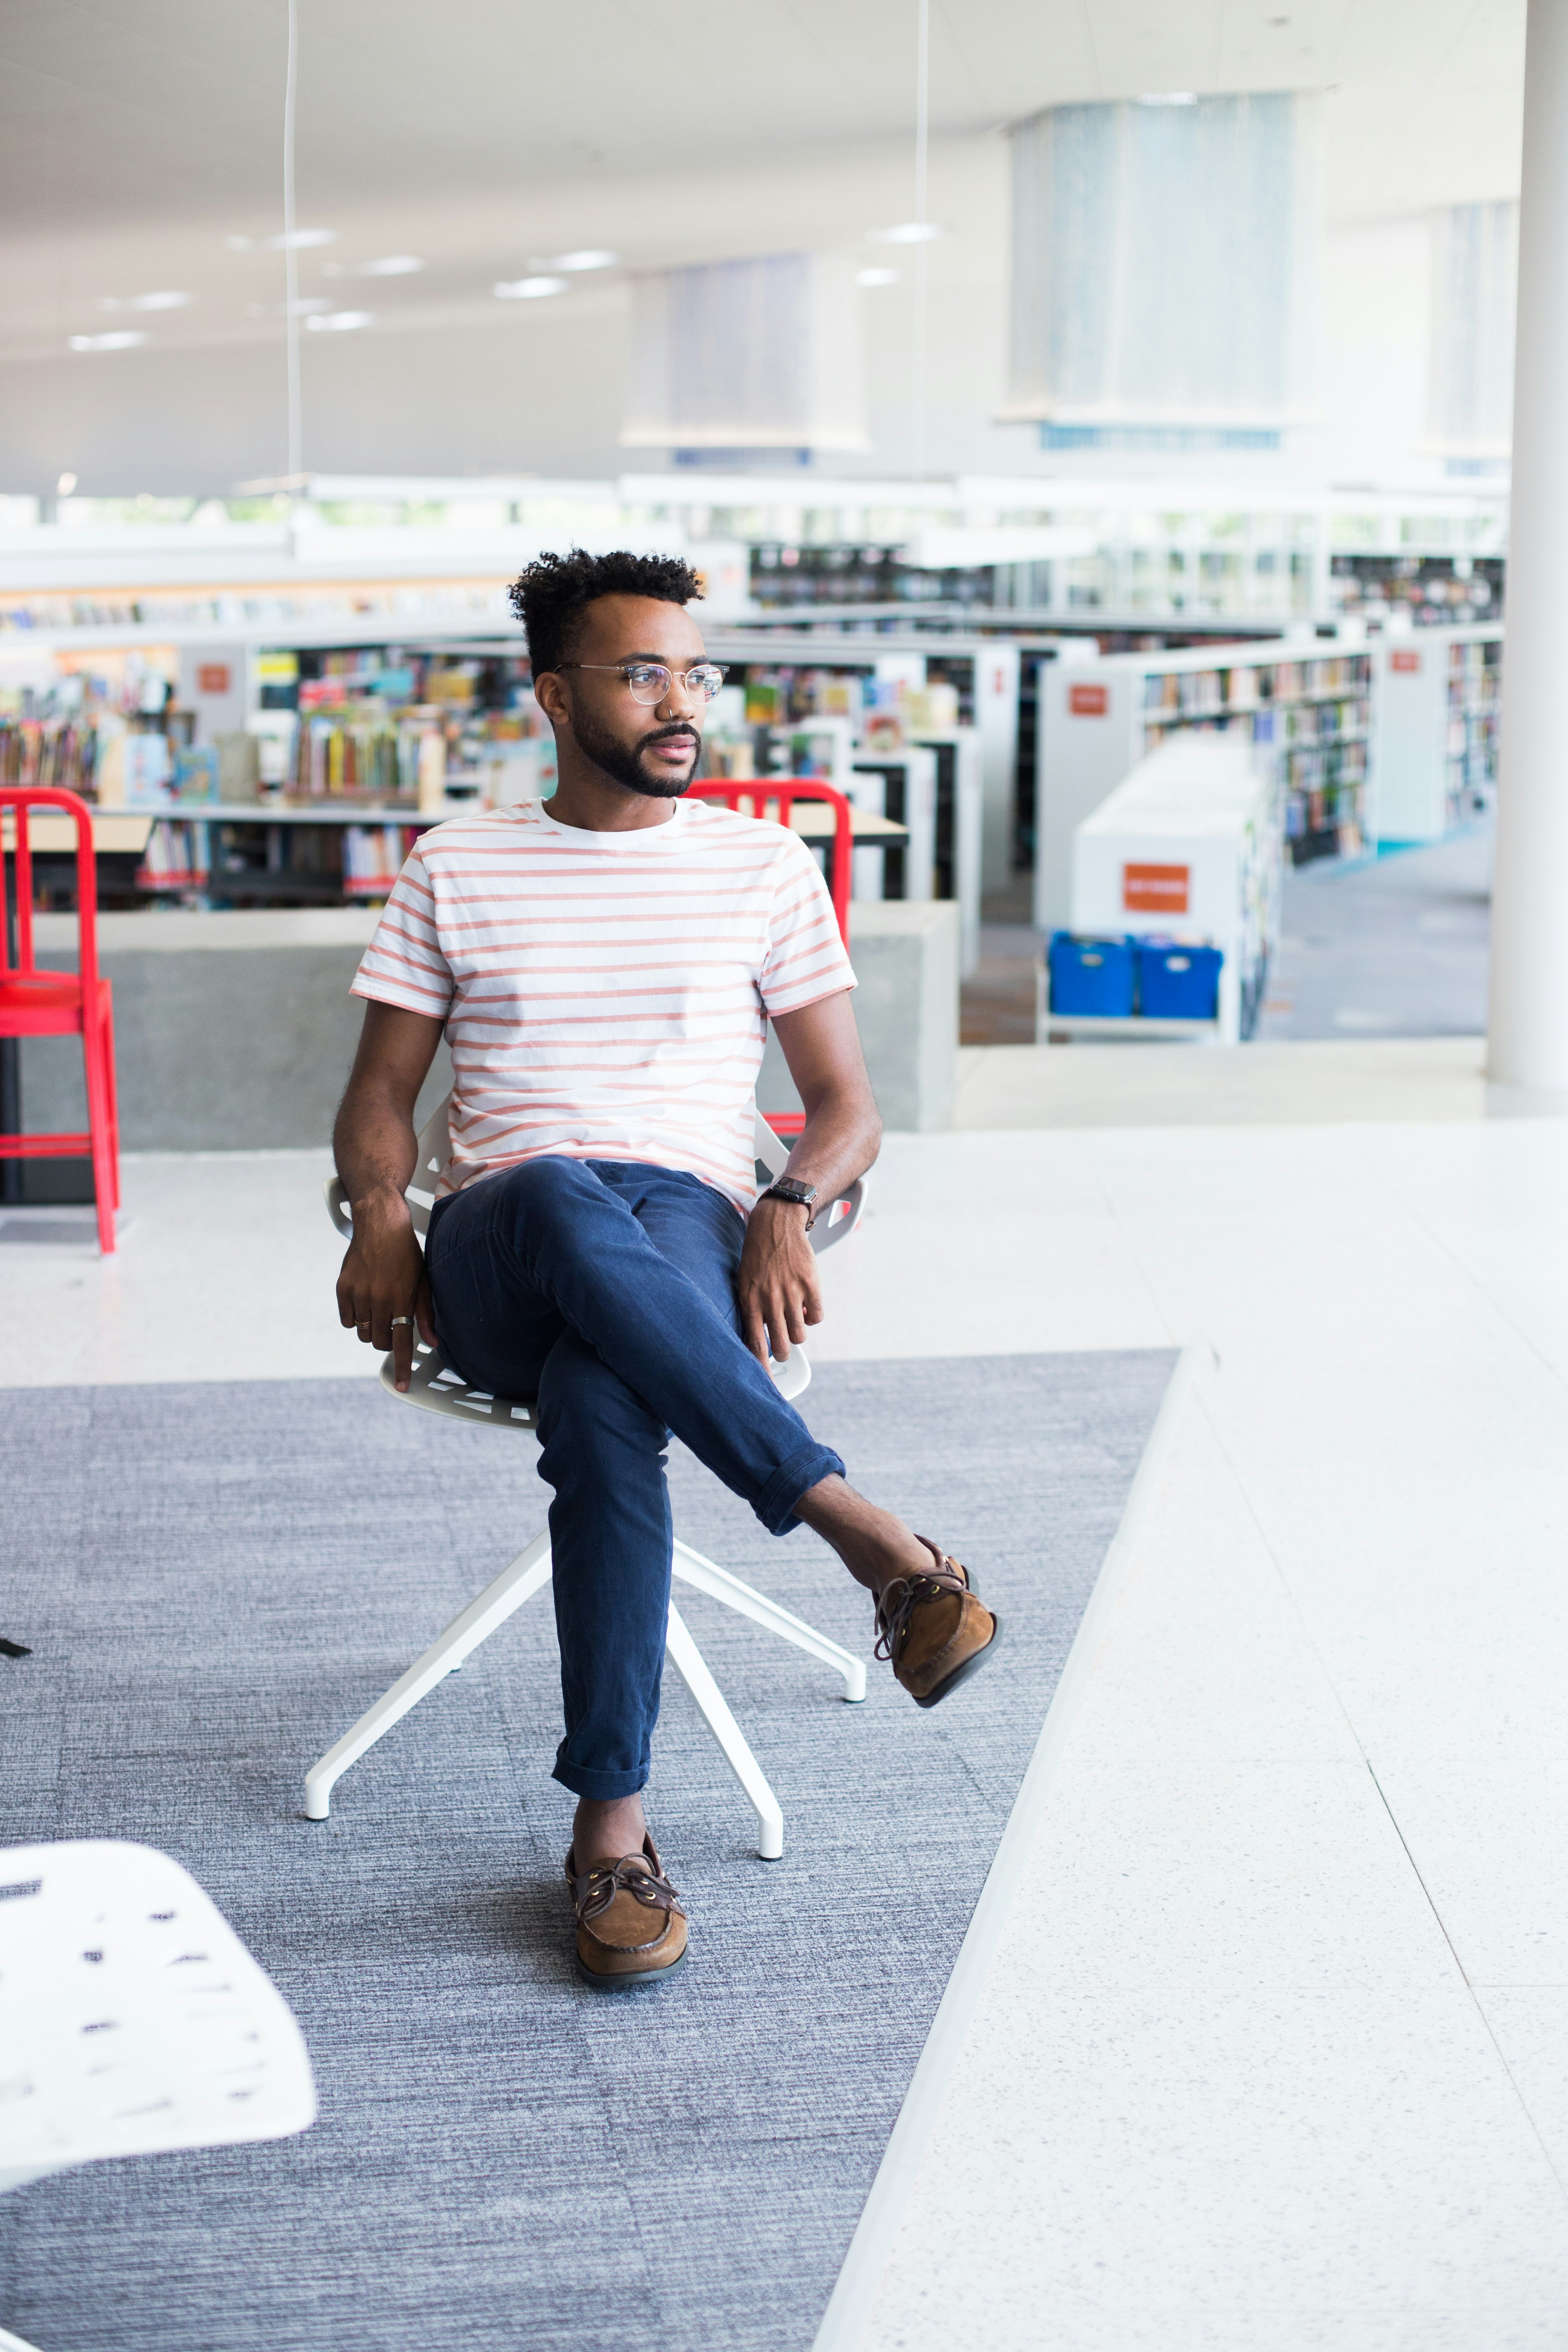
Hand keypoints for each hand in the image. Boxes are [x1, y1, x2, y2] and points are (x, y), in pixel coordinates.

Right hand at [335, 1195, 436, 1391]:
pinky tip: (364, 1300)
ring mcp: (358, 1294)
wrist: (380, 1224)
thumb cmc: (407, 1254)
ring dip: (373, 1328)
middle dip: (388, 1340)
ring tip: (380, 1306)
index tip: (401, 1387)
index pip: (401, 1342)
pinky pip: (348, 1321)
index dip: (401, 1367)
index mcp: (401, 1298)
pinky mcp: (342, 1289)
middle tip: (393, 1322)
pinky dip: (356, 1318)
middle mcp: (378, 1298)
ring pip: (364, 1334)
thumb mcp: (423, 1282)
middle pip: (380, 1341)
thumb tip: (431, 1343)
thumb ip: (426, 1314)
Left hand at [737, 1196, 822, 1365]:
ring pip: (800, 1335)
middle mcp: (770, 1300)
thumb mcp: (745, 1283)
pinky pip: (816, 1317)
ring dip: (798, 1334)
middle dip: (783, 1352)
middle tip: (782, 1346)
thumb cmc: (757, 1257)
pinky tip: (805, 1306)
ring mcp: (791, 1293)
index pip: (755, 1345)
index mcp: (750, 1302)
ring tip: (794, 1321)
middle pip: (781, 1346)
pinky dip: (812, 1317)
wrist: (776, 1225)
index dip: (762, 1369)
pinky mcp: (810, 1285)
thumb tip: (761, 1340)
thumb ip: (753, 1311)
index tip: (766, 1386)